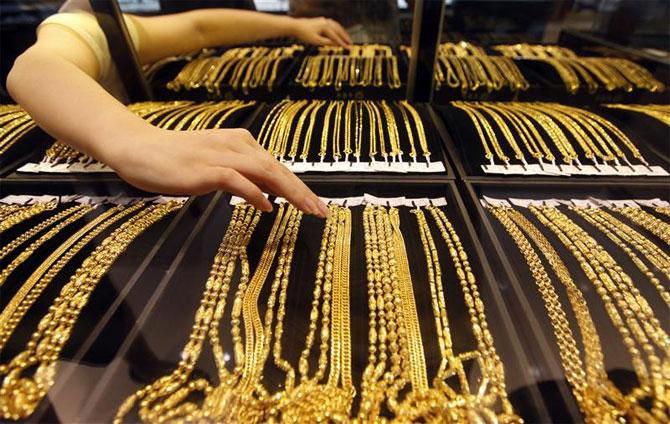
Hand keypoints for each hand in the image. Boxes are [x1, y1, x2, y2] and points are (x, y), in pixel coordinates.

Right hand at [108, 126, 328, 216]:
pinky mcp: (205, 169)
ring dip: (290, 192)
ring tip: (308, 210)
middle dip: (303, 192)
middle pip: (278, 169)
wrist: (139, 148)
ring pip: (265, 173)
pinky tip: (267, 206)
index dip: (299, 186)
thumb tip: (268, 196)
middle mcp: (235, 146)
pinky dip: (254, 193)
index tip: (316, 205)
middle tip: (322, 212)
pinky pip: (237, 180)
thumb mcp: (216, 166)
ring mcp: (220, 156)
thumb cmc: (176, 160)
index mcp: (241, 143)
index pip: (277, 167)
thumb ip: (242, 177)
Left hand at [291, 17, 351, 47]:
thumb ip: (327, 42)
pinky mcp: (322, 20)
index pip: (336, 37)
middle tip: (351, 44)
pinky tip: (339, 32)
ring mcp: (324, 20)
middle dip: (345, 37)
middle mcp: (326, 22)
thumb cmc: (304, 34)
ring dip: (342, 32)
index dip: (343, 44)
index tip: (349, 49)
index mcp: (325, 27)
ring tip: (347, 39)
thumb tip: (336, 44)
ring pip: (337, 26)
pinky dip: (337, 29)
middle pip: (339, 30)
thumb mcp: (316, 41)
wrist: (295, 26)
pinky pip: (333, 24)